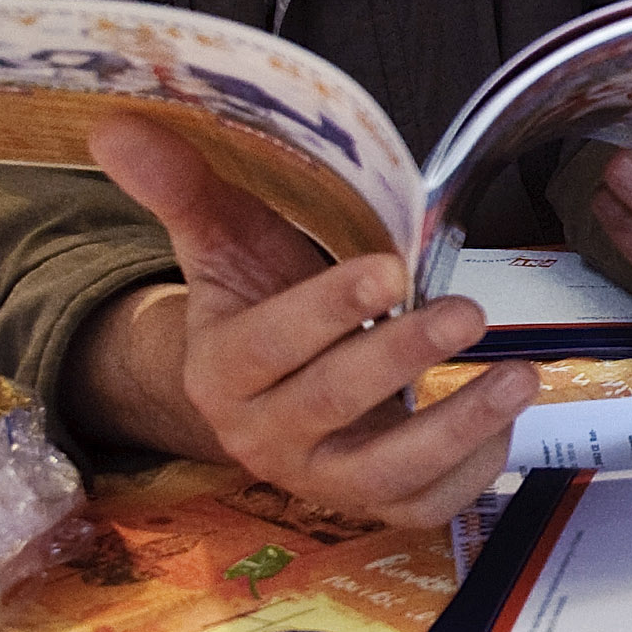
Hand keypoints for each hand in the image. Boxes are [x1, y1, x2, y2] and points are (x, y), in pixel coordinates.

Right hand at [72, 115, 531, 527]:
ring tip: (517, 377)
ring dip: (456, 427)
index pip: (271, 345)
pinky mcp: (374, 505)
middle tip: (468, 310)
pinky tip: (507, 417)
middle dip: (401, 356)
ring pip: (385, 472)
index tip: (388, 268)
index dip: (328, 310)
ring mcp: (322, 479)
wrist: (270, 388)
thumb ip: (180, 186)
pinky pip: (425, 505)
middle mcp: (264, 437)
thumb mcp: (222, 239)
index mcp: (222, 371)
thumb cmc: (258, 298)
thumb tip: (114, 126)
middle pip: (331, 403)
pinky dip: (472, 470)